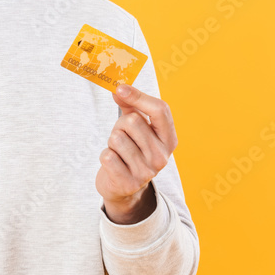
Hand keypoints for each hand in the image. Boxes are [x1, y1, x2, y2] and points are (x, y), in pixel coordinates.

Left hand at [96, 84, 177, 223]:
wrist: (123, 187)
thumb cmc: (131, 149)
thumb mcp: (135, 127)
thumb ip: (130, 105)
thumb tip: (119, 89)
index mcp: (169, 139)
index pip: (160, 110)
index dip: (139, 96)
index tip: (120, 88)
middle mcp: (162, 156)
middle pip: (132, 122)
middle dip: (120, 126)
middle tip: (123, 138)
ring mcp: (147, 172)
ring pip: (117, 138)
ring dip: (112, 142)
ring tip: (119, 152)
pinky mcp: (128, 183)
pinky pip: (107, 156)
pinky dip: (105, 156)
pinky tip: (114, 164)